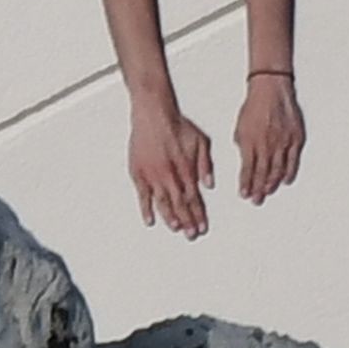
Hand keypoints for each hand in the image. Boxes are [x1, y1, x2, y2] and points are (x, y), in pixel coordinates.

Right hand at [128, 99, 213, 238]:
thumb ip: (205, 164)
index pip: (194, 198)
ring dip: (171, 218)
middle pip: (180, 204)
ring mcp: (153, 175)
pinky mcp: (138, 172)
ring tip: (176, 229)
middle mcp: (169, 175)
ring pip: (163, 203)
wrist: (153, 113)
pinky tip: (150, 220)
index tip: (202, 225)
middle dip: (188, 221)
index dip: (199, 214)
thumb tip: (209, 184)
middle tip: (192, 234)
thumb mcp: (200, 141)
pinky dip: (146, 209)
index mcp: (185, 169)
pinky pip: (142, 195)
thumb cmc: (175, 124)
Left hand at [235, 74, 304, 204]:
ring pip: (277, 170)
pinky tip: (284, 181)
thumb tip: (244, 162)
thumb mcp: (240, 127)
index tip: (244, 194)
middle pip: (262, 174)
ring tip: (267, 193)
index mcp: (250, 142)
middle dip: (258, 189)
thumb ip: (242, 146)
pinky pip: (292, 161)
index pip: (247, 170)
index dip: (246, 184)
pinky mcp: (295, 139)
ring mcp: (282, 143)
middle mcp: (266, 145)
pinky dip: (288, 173)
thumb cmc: (254, 105)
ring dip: (271, 184)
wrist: (271, 89)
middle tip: (256, 200)